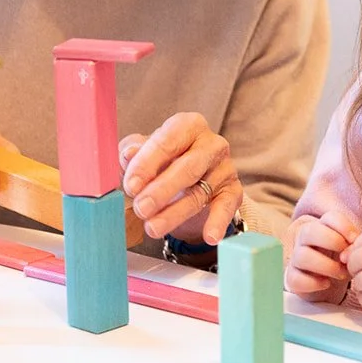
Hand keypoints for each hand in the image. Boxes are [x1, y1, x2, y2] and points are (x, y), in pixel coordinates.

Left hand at [119, 114, 241, 244]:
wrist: (189, 180)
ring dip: (174, 213)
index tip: (131, 186)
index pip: (167, 141)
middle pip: (187, 167)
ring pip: (199, 193)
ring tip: (153, 228)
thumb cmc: (163, 160)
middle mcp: (210, 143)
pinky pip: (226, 207)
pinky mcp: (233, 191)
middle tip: (141, 208)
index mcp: (187, 126)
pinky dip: (217, 222)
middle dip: (161, 190)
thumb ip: (133, 151)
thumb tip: (128, 154)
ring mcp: (224, 167)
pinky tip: (209, 236)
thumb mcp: (144, 151)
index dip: (147, 164)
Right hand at [284, 211, 357, 303]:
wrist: (326, 284)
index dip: (344, 227)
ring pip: (302, 256)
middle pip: (309, 231)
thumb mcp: (349, 250)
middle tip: (346, 257)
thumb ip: (353, 246)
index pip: (329, 217)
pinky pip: (296, 279)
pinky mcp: (292, 278)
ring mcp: (295, 258)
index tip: (355, 241)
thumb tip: (350, 250)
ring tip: (341, 274)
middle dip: (332, 242)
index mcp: (319, 226)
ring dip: (327, 266)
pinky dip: (314, 282)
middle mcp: (303, 239)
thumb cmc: (340, 261)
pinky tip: (326, 283)